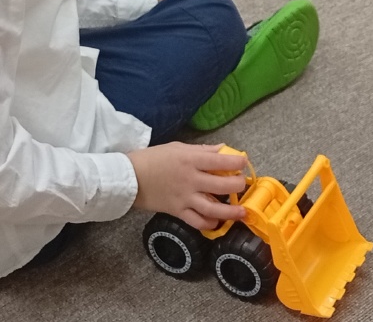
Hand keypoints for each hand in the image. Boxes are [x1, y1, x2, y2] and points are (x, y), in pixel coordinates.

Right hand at [127, 142, 246, 229]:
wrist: (129, 177)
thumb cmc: (153, 158)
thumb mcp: (178, 148)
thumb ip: (202, 150)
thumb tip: (223, 149)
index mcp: (190, 160)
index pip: (220, 160)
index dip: (237, 162)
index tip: (244, 162)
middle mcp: (190, 179)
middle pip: (222, 184)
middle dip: (238, 186)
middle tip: (242, 185)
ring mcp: (184, 198)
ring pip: (213, 208)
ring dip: (230, 211)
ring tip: (242, 212)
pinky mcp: (177, 211)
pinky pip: (197, 221)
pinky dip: (209, 224)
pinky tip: (217, 222)